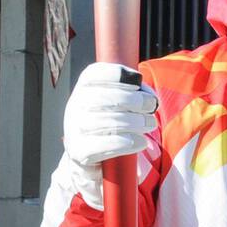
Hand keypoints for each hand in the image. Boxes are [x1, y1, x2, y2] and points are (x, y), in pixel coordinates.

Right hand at [63, 62, 158, 209]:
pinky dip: (131, 143)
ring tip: (149, 124)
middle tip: (152, 107)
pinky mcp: (80, 151)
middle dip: (137, 101)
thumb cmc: (110, 119)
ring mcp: (75, 129)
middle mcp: (75, 106)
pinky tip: (140, 142)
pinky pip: (110, 144)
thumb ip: (132, 91)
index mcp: (83, 88)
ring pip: (113, 122)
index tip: (137, 82)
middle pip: (109, 98)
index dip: (119, 75)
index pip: (94, 74)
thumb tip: (148, 96)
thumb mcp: (117, 99)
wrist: (89, 152)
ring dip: (138, 123)